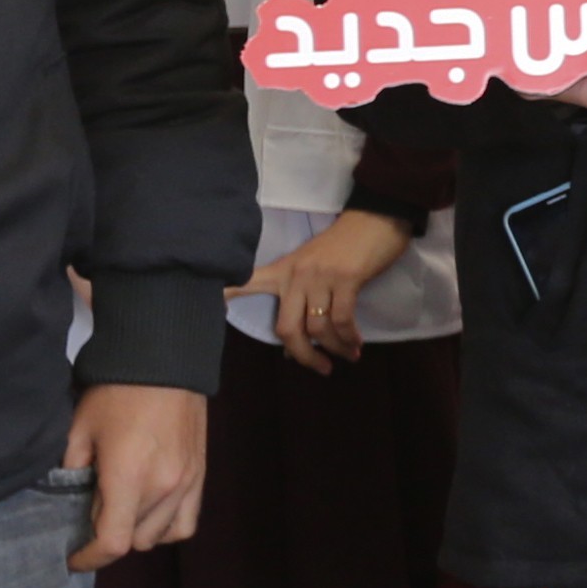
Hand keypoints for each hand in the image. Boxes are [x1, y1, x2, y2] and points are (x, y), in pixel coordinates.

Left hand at [67, 384, 207, 570]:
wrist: (166, 360)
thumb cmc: (117, 392)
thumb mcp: (80, 429)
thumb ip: (72, 470)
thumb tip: (68, 498)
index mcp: (129, 478)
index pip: (112, 543)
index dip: (89, 559)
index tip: (72, 557)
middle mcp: (163, 488)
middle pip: (133, 541)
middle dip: (108, 536)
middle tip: (92, 514)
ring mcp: (187, 483)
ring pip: (158, 536)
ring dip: (136, 532)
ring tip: (121, 511)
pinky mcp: (200, 475)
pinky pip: (185, 522)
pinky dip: (165, 527)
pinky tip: (150, 512)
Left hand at [235, 208, 412, 370]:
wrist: (376, 219)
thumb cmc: (345, 244)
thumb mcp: (315, 268)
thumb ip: (302, 300)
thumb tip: (297, 346)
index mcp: (283, 270)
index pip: (246, 282)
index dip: (226, 297)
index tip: (210, 308)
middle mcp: (295, 275)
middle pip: (286, 328)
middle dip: (304, 356)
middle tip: (322, 368)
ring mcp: (319, 277)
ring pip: (317, 328)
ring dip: (334, 349)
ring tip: (348, 356)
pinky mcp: (345, 278)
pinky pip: (342, 319)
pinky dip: (349, 338)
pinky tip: (356, 344)